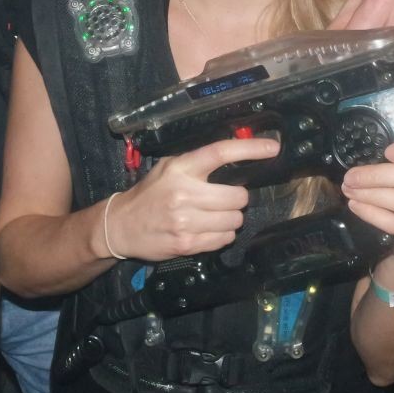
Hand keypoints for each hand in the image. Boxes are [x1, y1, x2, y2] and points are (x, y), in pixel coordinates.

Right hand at [111, 136, 278, 261]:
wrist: (121, 226)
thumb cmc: (149, 194)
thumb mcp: (167, 169)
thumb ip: (197, 163)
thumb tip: (235, 155)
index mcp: (180, 169)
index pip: (220, 153)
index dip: (250, 148)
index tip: (272, 148)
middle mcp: (184, 194)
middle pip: (238, 196)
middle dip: (237, 199)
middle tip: (225, 199)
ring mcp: (186, 221)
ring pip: (235, 220)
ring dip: (230, 219)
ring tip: (213, 216)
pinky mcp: (187, 244)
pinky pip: (224, 239)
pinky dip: (222, 235)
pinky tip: (207, 230)